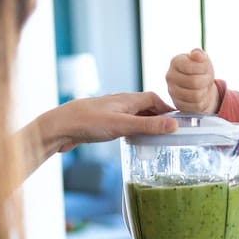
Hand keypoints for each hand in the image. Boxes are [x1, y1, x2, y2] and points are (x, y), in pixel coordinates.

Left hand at [43, 91, 175, 152]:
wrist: (59, 128)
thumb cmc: (88, 123)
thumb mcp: (123, 125)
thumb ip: (149, 126)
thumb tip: (175, 125)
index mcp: (127, 99)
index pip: (154, 99)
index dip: (167, 108)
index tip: (179, 120)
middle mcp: (120, 103)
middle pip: (145, 106)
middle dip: (159, 116)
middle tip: (170, 131)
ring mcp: (110, 113)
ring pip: (134, 116)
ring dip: (146, 123)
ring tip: (156, 137)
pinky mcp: (101, 123)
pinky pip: (123, 124)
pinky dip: (133, 130)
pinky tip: (133, 139)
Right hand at [166, 48, 219, 113]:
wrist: (202, 86)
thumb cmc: (201, 70)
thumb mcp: (203, 59)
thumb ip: (199, 54)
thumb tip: (196, 54)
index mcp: (175, 62)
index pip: (190, 67)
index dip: (203, 68)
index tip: (205, 68)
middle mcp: (170, 77)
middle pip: (194, 82)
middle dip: (206, 80)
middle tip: (207, 78)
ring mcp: (172, 92)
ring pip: (196, 95)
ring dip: (205, 91)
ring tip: (203, 87)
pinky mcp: (178, 105)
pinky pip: (195, 106)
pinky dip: (203, 101)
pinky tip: (201, 96)